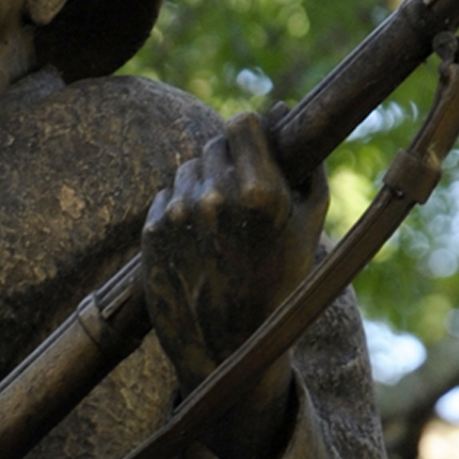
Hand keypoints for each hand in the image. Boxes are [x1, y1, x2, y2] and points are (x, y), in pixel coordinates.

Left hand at [140, 109, 326, 458]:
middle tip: (241, 192)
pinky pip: (166, 195)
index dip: (249, 133)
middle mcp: (215, 197)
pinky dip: (180, 209)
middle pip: (214, 144)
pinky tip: (197, 240)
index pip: (241, 123)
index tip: (253, 145)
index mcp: (260, 193)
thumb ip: (305, 165)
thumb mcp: (308, 228)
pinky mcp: (151, 231)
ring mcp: (178, 214)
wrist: (225, 348)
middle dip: (228, 161)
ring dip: (203, 184)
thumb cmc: (278, 286)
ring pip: (188, 169)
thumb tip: (285, 110)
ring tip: (220, 225)